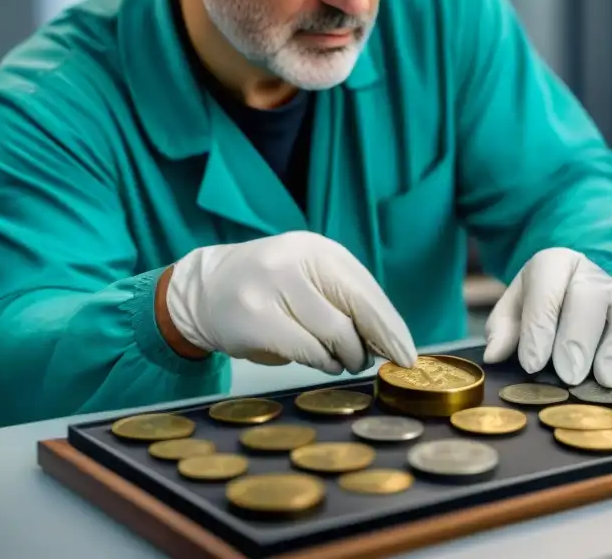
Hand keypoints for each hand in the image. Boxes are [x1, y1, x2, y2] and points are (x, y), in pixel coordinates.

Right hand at [163, 231, 417, 374]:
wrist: (204, 291)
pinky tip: (324, 363)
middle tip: (380, 362)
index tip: (407, 354)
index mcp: (318, 249)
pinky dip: (322, 362)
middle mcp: (297, 260)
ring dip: (346, 356)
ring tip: (344, 361)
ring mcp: (273, 286)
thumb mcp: (309, 278)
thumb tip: (385, 340)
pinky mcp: (255, 316)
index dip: (390, 327)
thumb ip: (344, 301)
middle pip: (355, 310)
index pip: (366, 291)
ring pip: (333, 333)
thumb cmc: (269, 289)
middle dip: (374, 344)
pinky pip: (306, 349)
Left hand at [483, 247, 611, 386]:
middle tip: (569, 375)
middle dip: (579, 338)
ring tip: (608, 379)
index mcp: (555, 264)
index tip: (532, 364)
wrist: (573, 281)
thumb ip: (503, 328)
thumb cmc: (539, 299)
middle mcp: (592, 275)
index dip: (540, 328)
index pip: (547, 291)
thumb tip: (494, 353)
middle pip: (590, 298)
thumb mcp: (514, 305)